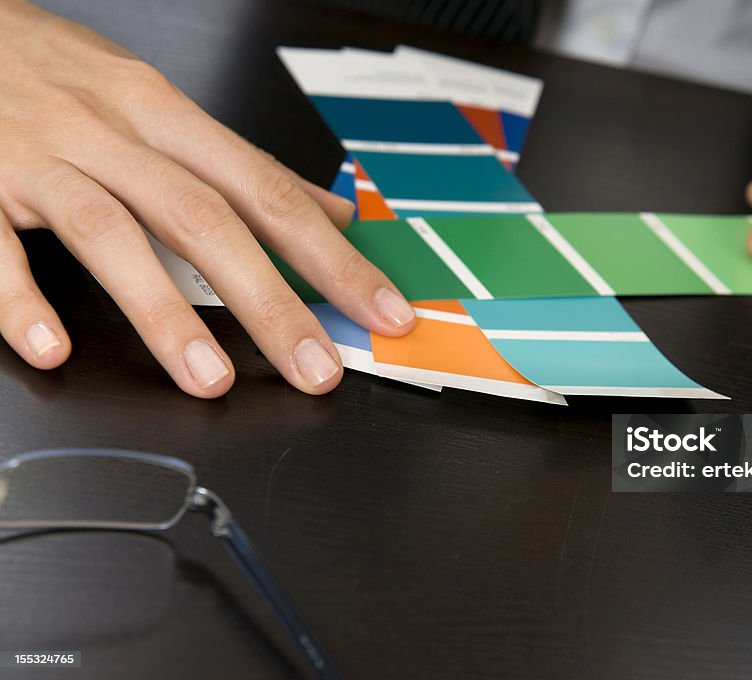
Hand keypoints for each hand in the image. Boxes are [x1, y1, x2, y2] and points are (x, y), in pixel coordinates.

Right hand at [0, 1, 414, 397]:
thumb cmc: (64, 72)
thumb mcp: (162, 103)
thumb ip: (243, 166)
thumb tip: (331, 212)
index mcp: (168, 116)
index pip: (271, 194)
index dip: (334, 258)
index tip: (382, 310)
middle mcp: (113, 134)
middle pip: (206, 221)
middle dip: (272, 302)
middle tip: (316, 367)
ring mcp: (41, 158)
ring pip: (113, 235)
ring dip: (165, 313)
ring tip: (210, 377)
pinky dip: (20, 298)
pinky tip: (52, 346)